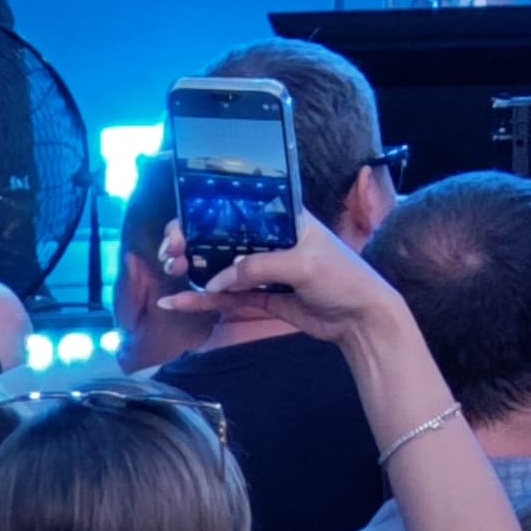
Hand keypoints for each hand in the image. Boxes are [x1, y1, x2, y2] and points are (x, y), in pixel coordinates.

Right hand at [156, 210, 411, 350]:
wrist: (361, 319)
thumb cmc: (343, 278)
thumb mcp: (304, 264)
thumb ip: (259, 267)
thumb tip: (218, 276)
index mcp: (288, 220)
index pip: (243, 211)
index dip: (212, 215)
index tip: (184, 223)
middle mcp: (273, 242)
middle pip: (226, 239)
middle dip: (195, 242)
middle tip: (173, 252)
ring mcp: (266, 270)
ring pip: (222, 269)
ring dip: (195, 270)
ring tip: (170, 272)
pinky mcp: (262, 297)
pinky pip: (227, 297)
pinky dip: (203, 299)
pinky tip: (179, 301)